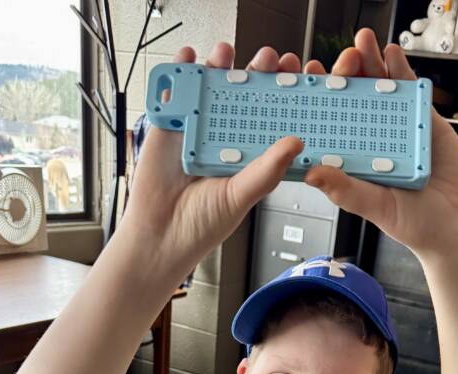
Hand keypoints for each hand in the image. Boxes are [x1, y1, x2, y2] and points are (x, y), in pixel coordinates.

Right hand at [123, 42, 313, 272]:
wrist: (161, 236)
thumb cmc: (203, 224)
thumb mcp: (242, 196)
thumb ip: (268, 170)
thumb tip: (295, 143)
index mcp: (247, 153)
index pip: (270, 116)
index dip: (282, 94)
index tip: (295, 76)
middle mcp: (223, 137)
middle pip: (242, 94)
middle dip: (255, 71)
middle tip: (267, 59)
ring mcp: (195, 129)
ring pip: (209, 87)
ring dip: (217, 64)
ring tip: (226, 53)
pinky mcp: (168, 126)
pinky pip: (173, 93)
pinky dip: (178, 72)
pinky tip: (189, 60)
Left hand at [304, 29, 457, 258]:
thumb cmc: (417, 226)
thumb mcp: (377, 208)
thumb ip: (346, 191)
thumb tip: (313, 174)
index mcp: (357, 163)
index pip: (332, 127)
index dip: (320, 105)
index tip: (307, 84)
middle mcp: (375, 144)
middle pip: (355, 102)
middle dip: (346, 77)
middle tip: (341, 62)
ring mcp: (401, 131)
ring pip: (381, 92)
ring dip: (371, 65)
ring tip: (362, 44)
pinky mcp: (426, 124)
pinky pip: (412, 93)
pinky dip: (402, 72)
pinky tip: (391, 54)